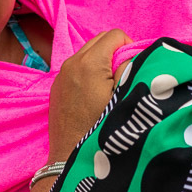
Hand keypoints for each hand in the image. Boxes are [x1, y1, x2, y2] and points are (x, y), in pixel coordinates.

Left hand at [48, 29, 132, 158]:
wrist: (70, 156)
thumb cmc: (101, 129)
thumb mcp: (123, 97)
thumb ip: (131, 69)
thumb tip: (134, 54)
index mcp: (90, 63)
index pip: (116, 35)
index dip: (130, 46)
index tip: (134, 66)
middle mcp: (72, 62)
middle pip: (100, 39)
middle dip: (116, 51)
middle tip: (125, 74)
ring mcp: (62, 74)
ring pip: (88, 52)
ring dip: (102, 60)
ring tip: (110, 85)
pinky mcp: (57, 86)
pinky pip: (77, 66)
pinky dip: (89, 70)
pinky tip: (95, 93)